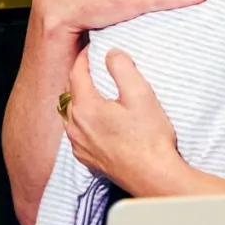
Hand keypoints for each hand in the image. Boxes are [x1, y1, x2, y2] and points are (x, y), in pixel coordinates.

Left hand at [65, 47, 181, 196]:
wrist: (153, 176)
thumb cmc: (149, 137)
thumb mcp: (140, 93)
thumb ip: (122, 68)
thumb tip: (111, 54)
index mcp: (85, 108)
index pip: (76, 73)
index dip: (83, 57)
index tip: (92, 48)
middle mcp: (76, 127)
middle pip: (70, 93)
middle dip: (80, 76)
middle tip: (94, 64)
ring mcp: (79, 146)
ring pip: (71, 113)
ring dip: (80, 98)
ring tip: (95, 89)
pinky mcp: (87, 159)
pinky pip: (77, 131)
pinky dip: (83, 119)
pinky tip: (98, 118)